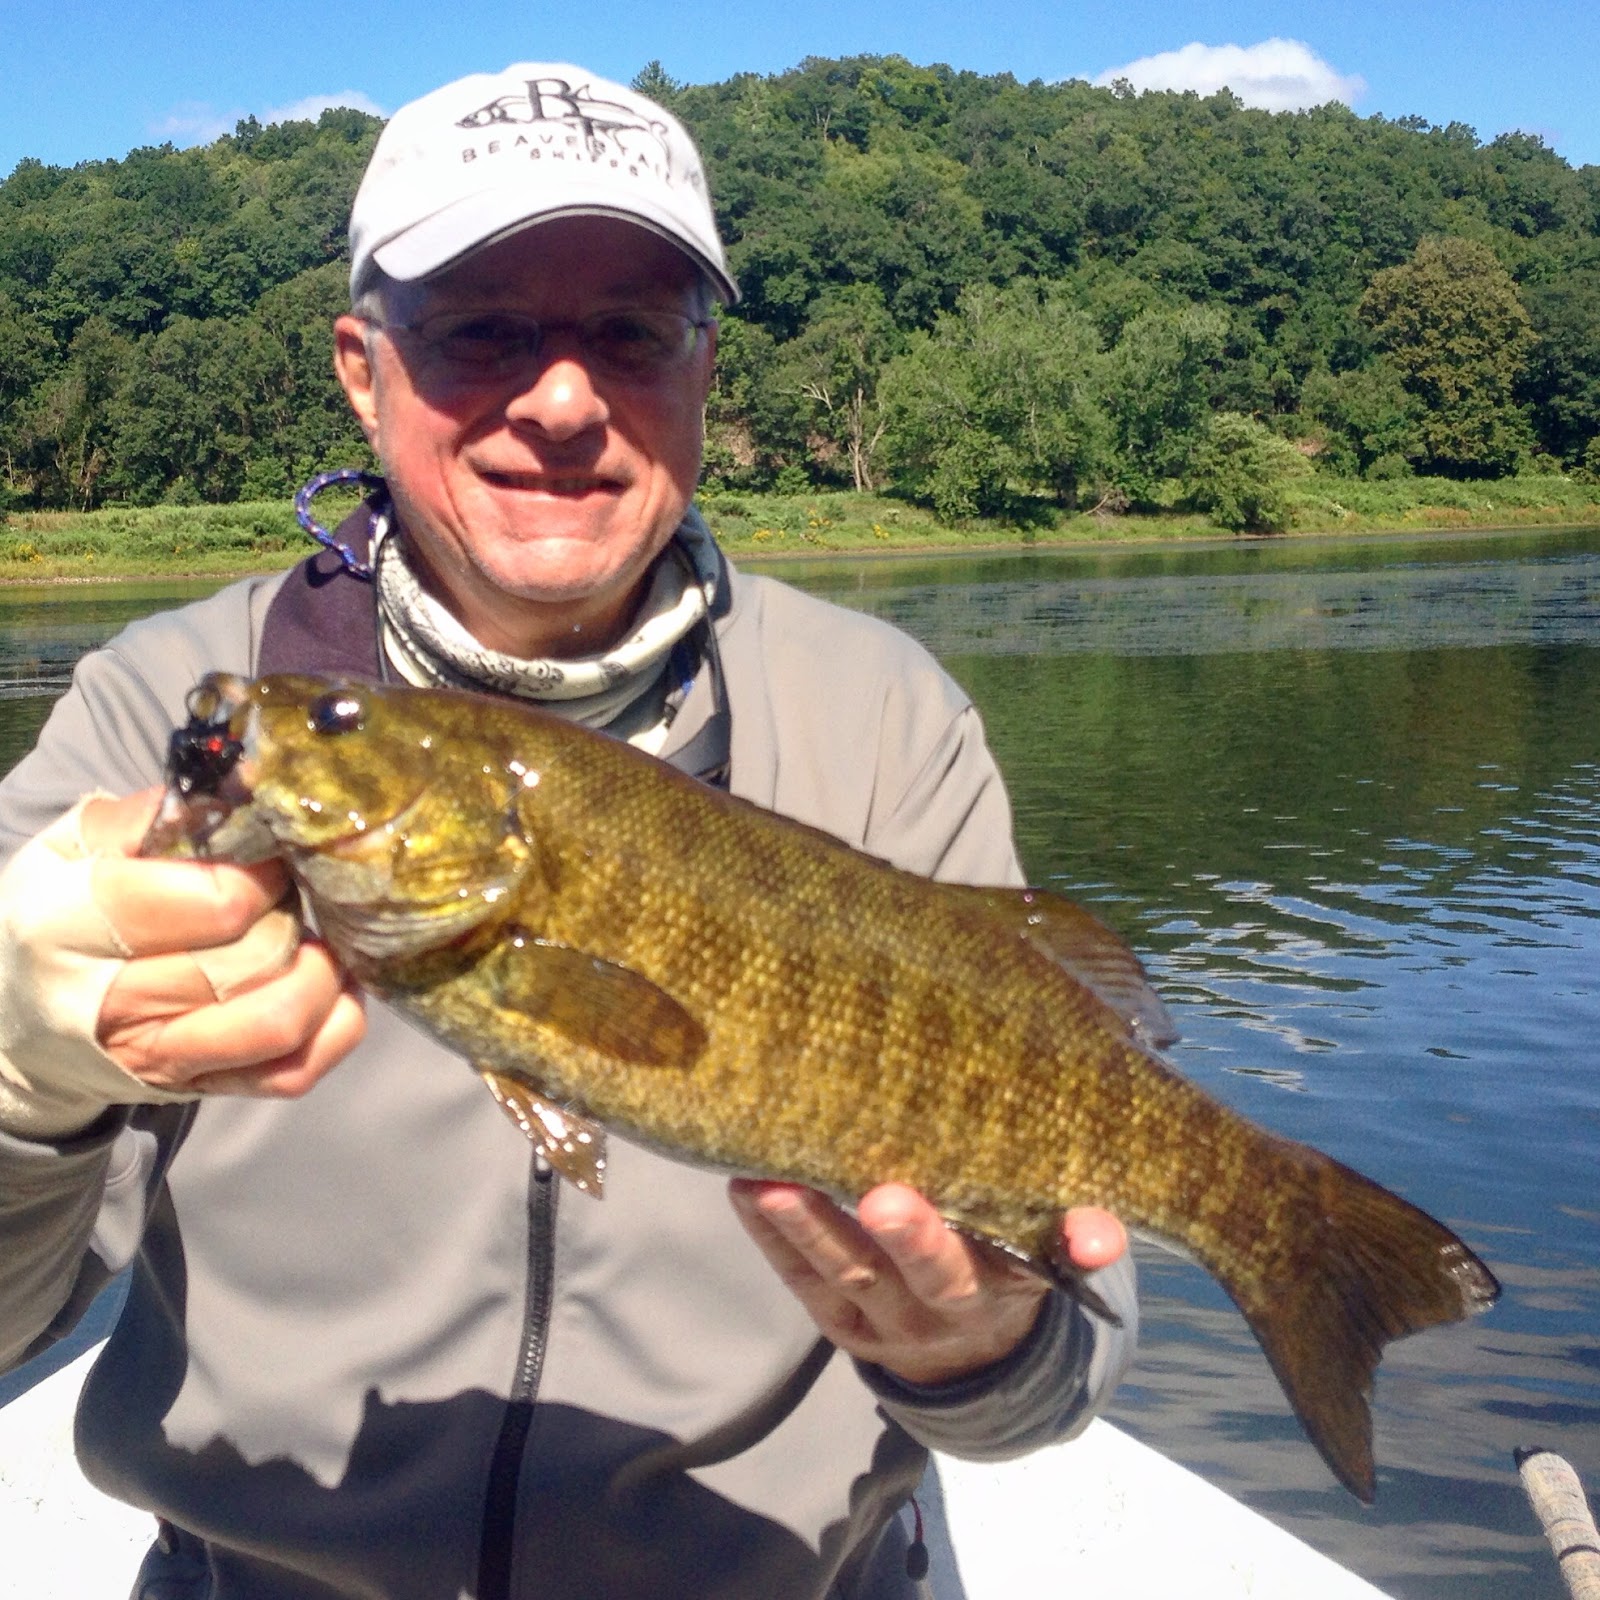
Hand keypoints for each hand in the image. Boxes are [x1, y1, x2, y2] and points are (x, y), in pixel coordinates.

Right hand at [90, 788, 364, 1097]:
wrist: (18, 1020)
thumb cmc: (61, 914)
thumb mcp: (77, 846)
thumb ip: (158, 814)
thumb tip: (250, 784)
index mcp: (70, 924)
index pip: (211, 902)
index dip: (261, 873)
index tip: (269, 855)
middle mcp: (112, 1001)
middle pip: (254, 958)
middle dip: (289, 916)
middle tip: (286, 893)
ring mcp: (161, 1056)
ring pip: (279, 1020)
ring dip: (319, 972)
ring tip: (311, 938)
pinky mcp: (200, 1088)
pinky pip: (293, 1071)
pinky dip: (333, 1026)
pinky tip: (329, 986)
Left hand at [729, 1179, 1125, 1385]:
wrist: (974, 1355)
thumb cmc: (1008, 1261)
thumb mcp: (1048, 1259)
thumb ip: (1075, 1238)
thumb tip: (1105, 1234)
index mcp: (998, 1291)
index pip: (989, 1270)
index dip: (969, 1244)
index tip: (945, 1209)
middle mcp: (939, 1313)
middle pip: (919, 1277)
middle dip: (900, 1237)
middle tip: (879, 1194)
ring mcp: (881, 1320)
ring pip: (846, 1275)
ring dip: (808, 1227)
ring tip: (770, 1181)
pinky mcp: (837, 1321)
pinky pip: (801, 1281)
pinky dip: (772, 1237)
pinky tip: (745, 1187)